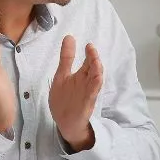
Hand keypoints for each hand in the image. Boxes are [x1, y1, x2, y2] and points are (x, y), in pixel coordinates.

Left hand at [49, 35, 102, 150]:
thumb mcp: (61, 76)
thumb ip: (66, 58)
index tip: (87, 44)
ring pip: (95, 78)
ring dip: (97, 69)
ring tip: (95, 60)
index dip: (88, 53)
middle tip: (91, 48)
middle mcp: (85, 82)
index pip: (86, 61)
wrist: (65, 122)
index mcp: (80, 75)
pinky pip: (93, 92)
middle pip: (92, 67)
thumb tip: (69, 37)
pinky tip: (97, 77)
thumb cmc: (64, 99)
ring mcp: (87, 91)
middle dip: (93, 58)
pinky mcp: (87, 101)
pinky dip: (96, 84)